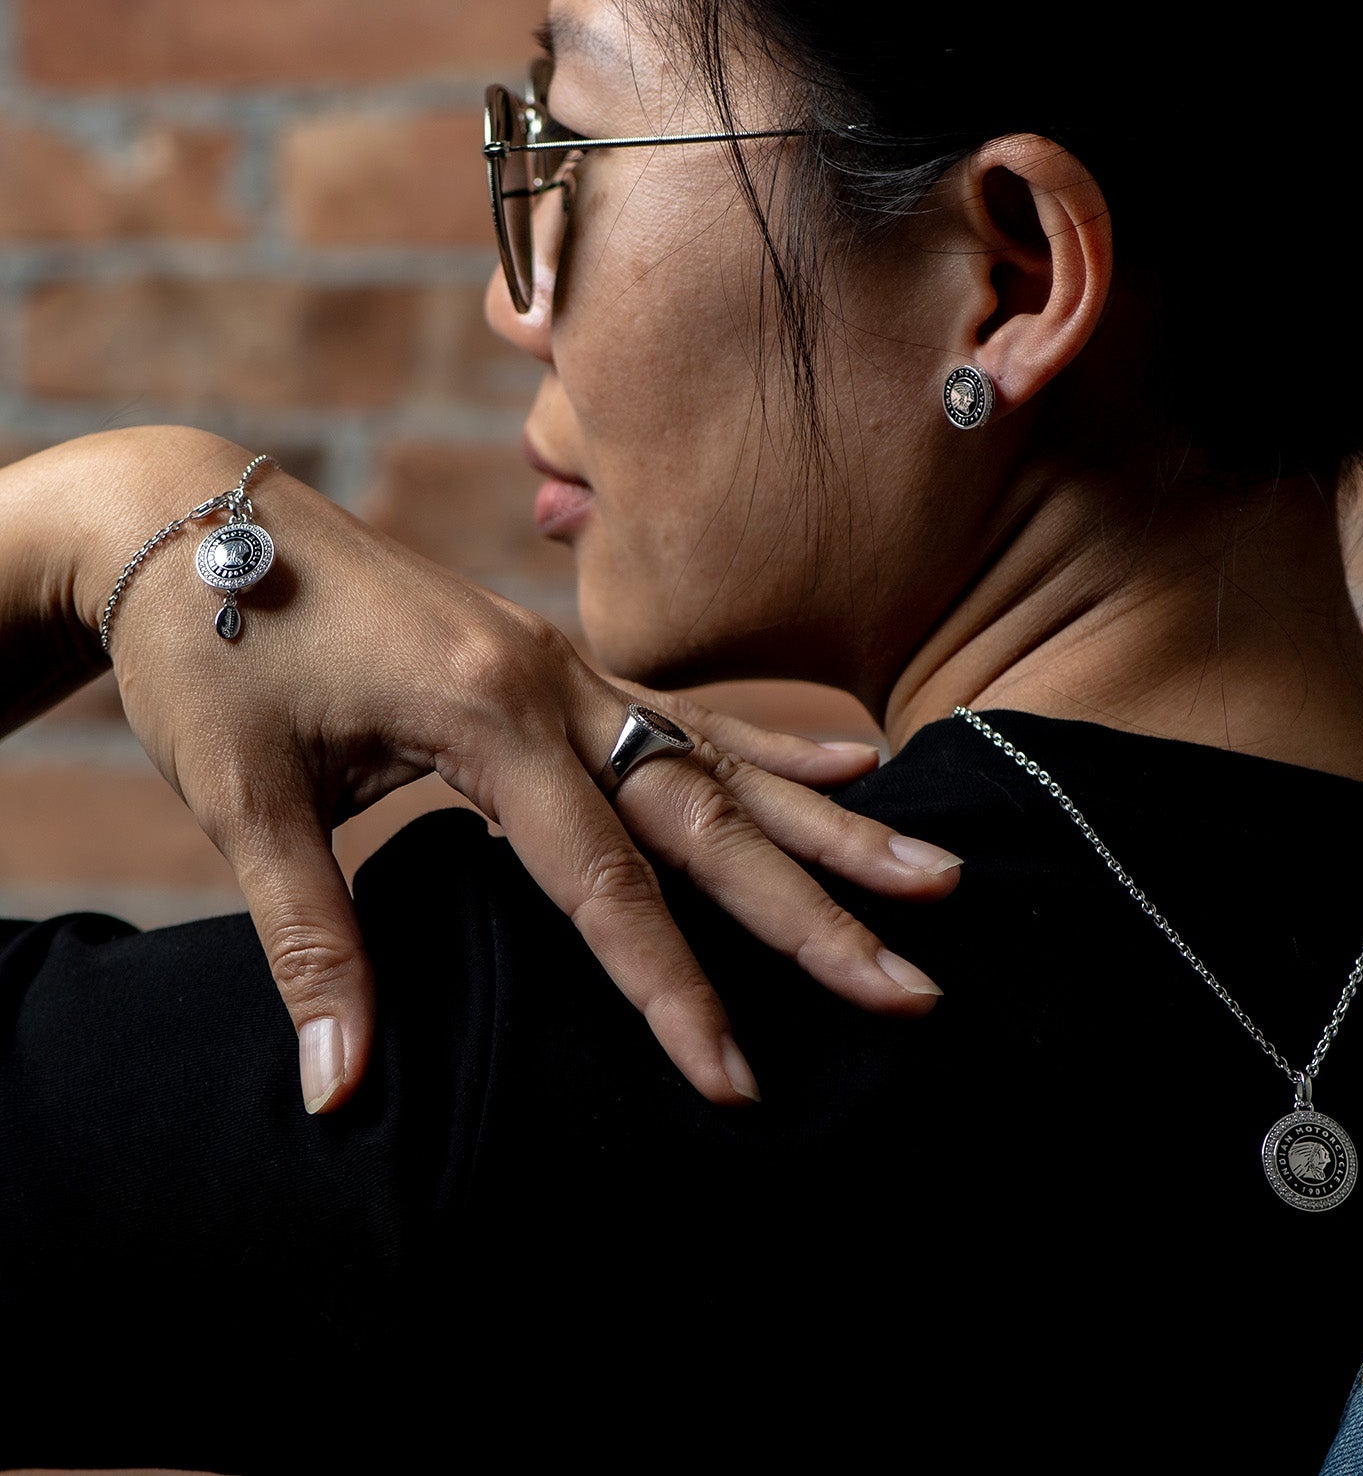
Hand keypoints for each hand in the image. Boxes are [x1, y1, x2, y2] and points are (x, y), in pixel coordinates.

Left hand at [62, 430, 959, 1111]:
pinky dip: (774, 751)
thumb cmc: (204, 651)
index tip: (736, 1078)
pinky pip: (691, 715)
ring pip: (725, 763)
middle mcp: (552, 684)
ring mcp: (567, 665)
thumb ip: (312, 946)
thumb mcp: (243, 801)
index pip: (602, 885)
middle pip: (706, 819)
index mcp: (483, 717)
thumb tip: (339, 1097)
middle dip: (810, 915)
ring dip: (829, 829)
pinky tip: (853, 766)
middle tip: (909, 988)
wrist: (185, 512)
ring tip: (930, 875)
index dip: (671, 990)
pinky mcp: (560, 660)